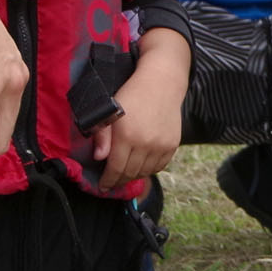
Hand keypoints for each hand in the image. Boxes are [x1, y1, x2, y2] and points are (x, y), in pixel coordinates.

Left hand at [92, 45, 185, 192]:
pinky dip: (149, 170)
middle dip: (119, 180)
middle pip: (130, 173)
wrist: (161, 83)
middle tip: (112, 183)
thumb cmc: (131, 95)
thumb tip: (99, 158)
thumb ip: (102, 136)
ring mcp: (161, 145)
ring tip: (125, 174)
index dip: (108, 180)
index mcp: (127, 135)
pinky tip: (141, 167)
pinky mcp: (172, 144)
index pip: (116, 168)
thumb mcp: (109, 111)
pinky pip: (160, 166)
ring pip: (145, 172)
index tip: (103, 187)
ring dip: (134, 176)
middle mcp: (146, 143)